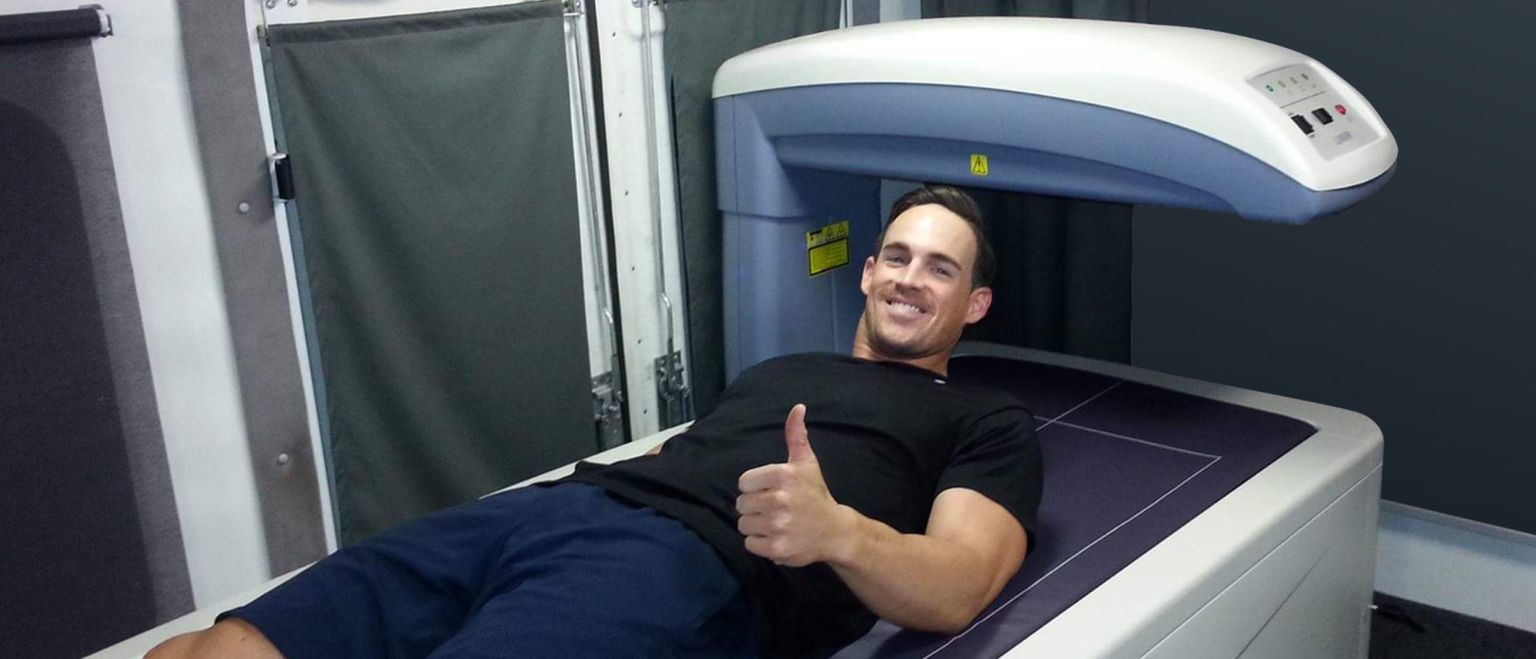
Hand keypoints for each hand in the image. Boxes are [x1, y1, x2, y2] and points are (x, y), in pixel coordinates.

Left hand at [736, 404, 855, 566]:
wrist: (835, 531)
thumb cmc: (815, 494)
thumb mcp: (807, 462)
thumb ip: (796, 435)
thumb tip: (797, 407)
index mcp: (784, 475)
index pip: (743, 482)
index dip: (754, 486)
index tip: (770, 490)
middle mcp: (780, 500)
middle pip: (741, 504)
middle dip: (754, 506)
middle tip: (773, 508)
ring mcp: (779, 525)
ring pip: (743, 524)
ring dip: (755, 524)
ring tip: (773, 522)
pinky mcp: (777, 548)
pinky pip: (750, 543)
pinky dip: (759, 542)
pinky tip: (775, 536)